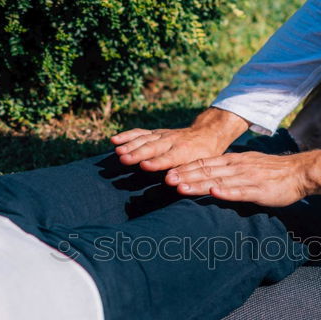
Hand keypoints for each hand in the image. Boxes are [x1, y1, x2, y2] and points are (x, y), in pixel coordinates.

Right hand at [110, 107, 248, 170]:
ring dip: (130, 145)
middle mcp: (171, 141)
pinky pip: (140, 133)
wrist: (206, 134)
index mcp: (184, 152)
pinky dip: (127, 136)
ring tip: (117, 152)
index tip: (144, 166)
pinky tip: (113, 140)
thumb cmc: (203, 156)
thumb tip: (173, 184)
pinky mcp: (155, 133)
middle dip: (137, 153)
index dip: (156, 162)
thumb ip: (188, 174)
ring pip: (144, 139)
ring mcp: (162, 136)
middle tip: (124, 159)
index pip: (168, 157)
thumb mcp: (202, 166)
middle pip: (152, 147)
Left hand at [165, 149, 320, 206]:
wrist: (299, 172)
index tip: (167, 174)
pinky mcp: (258, 190)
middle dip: (185, 176)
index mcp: (232, 162)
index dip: (185, 169)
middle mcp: (236, 167)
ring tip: (180, 187)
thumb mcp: (246, 167)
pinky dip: (227, 192)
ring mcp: (247, 178)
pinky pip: (240, 191)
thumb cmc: (271, 172)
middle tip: (166, 181)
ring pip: (218, 180)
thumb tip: (209, 179)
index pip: (204, 164)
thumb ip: (228, 172)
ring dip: (198, 184)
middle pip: (206, 171)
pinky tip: (214, 193)